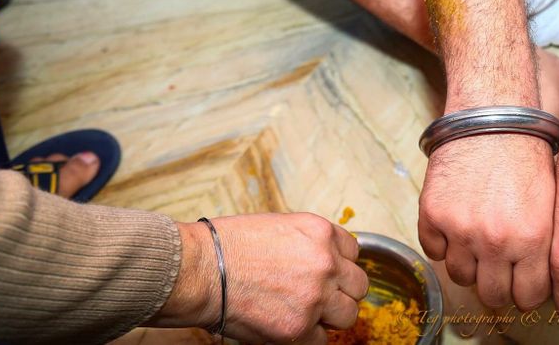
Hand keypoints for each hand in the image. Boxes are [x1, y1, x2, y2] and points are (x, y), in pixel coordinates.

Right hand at [152, 213, 368, 343]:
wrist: (200, 270)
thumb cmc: (228, 245)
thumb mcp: (279, 226)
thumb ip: (309, 242)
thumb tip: (323, 256)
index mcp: (321, 233)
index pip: (354, 251)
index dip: (339, 263)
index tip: (328, 271)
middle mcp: (325, 264)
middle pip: (358, 285)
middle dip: (342, 291)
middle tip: (322, 295)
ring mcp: (315, 298)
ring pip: (348, 314)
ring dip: (331, 315)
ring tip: (308, 313)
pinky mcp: (298, 329)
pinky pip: (322, 340)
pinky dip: (308, 336)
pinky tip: (290, 326)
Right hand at [418, 133, 554, 309]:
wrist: (493, 114)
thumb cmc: (528, 151)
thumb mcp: (551, 201)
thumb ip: (542, 246)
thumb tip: (535, 280)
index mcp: (533, 240)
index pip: (528, 297)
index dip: (525, 291)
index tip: (522, 282)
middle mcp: (496, 241)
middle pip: (492, 295)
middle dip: (498, 286)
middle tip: (499, 269)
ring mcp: (460, 229)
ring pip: (460, 276)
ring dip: (469, 264)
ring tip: (477, 243)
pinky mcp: (433, 213)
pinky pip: (433, 250)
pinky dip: (443, 243)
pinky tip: (456, 225)